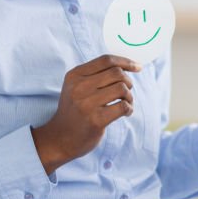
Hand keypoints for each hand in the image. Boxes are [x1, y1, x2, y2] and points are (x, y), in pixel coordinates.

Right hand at [32, 54, 141, 173]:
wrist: (59, 138)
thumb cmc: (75, 110)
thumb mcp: (77, 86)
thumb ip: (97, 74)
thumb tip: (129, 65)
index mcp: (75, 75)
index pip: (106, 60)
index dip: (126, 62)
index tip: (138, 67)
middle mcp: (79, 87)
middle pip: (117, 73)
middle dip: (128, 81)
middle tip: (126, 93)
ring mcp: (86, 104)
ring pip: (122, 88)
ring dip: (129, 96)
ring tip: (125, 103)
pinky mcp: (96, 120)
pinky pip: (123, 106)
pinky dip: (129, 108)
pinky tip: (125, 113)